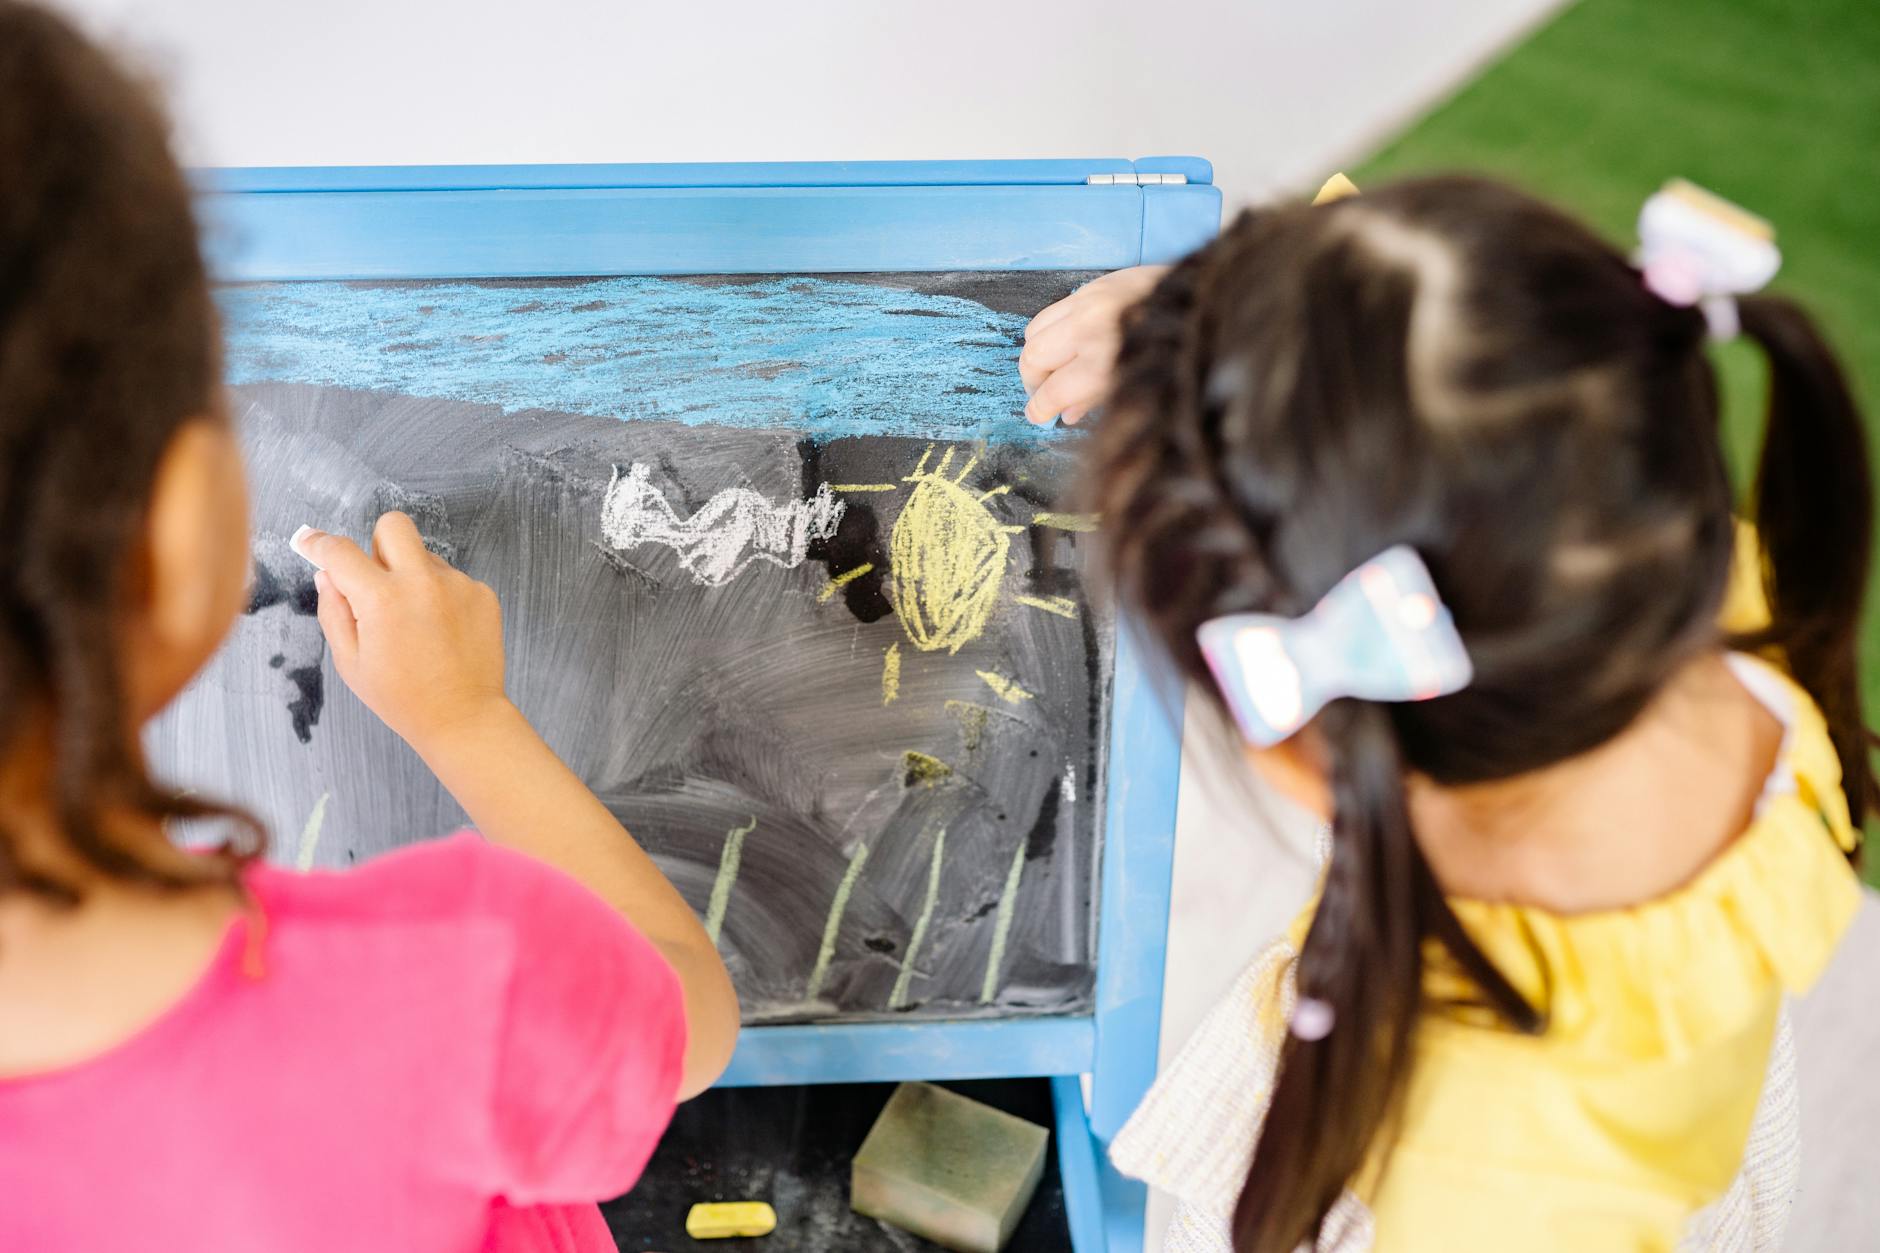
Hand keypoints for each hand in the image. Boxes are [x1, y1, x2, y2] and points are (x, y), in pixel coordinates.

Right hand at [301, 512, 507, 750]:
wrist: (463, 717)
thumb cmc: (402, 697)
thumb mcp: (351, 661)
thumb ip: (334, 611)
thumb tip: (327, 575)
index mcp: (382, 599)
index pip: (341, 552)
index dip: (319, 544)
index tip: (311, 543)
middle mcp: (422, 582)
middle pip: (393, 526)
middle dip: (377, 544)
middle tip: (377, 581)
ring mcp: (458, 584)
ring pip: (424, 557)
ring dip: (412, 578)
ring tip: (416, 626)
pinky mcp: (483, 593)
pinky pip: (452, 579)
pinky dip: (441, 596)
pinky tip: (441, 631)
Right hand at [1018, 265, 1167, 424]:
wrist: (1209, 301)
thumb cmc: (1179, 352)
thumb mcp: (1136, 388)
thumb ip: (1093, 402)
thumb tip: (1064, 414)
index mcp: (1104, 362)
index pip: (1051, 392)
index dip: (1039, 409)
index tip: (1038, 416)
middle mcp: (1090, 329)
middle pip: (1033, 358)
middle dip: (1031, 382)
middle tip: (1042, 394)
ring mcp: (1090, 302)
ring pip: (1035, 331)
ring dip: (1038, 354)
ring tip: (1053, 368)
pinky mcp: (1094, 285)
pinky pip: (1054, 310)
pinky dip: (1054, 330)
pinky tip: (1071, 343)